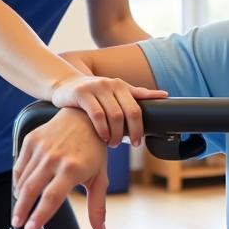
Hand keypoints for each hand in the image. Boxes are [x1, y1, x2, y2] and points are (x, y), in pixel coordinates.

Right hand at [12, 107, 109, 228]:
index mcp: (73, 168)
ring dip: (19, 198)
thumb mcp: (100, 178)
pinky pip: (19, 167)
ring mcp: (41, 147)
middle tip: (18, 224)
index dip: (39, 215)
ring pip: (23, 180)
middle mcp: (55, 157)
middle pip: (31, 190)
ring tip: (20, 210)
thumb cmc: (94, 151)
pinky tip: (22, 190)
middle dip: (21, 210)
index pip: (52, 197)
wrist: (83, 118)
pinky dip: (18, 181)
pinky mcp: (31, 140)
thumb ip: (97, 206)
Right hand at [50, 74, 166, 146]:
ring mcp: (96, 87)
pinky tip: (101, 137)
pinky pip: (97, 114)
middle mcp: (110, 84)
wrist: (64, 85)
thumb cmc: (93, 94)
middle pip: (128, 112)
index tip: (139, 141)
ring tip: (112, 143)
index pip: (137, 108)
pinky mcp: (81, 93)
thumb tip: (165, 95)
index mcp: (121, 86)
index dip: (140, 127)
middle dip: (131, 132)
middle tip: (128, 145)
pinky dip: (102, 129)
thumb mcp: (115, 92)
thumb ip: (137, 94)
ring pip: (114, 115)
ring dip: (115, 134)